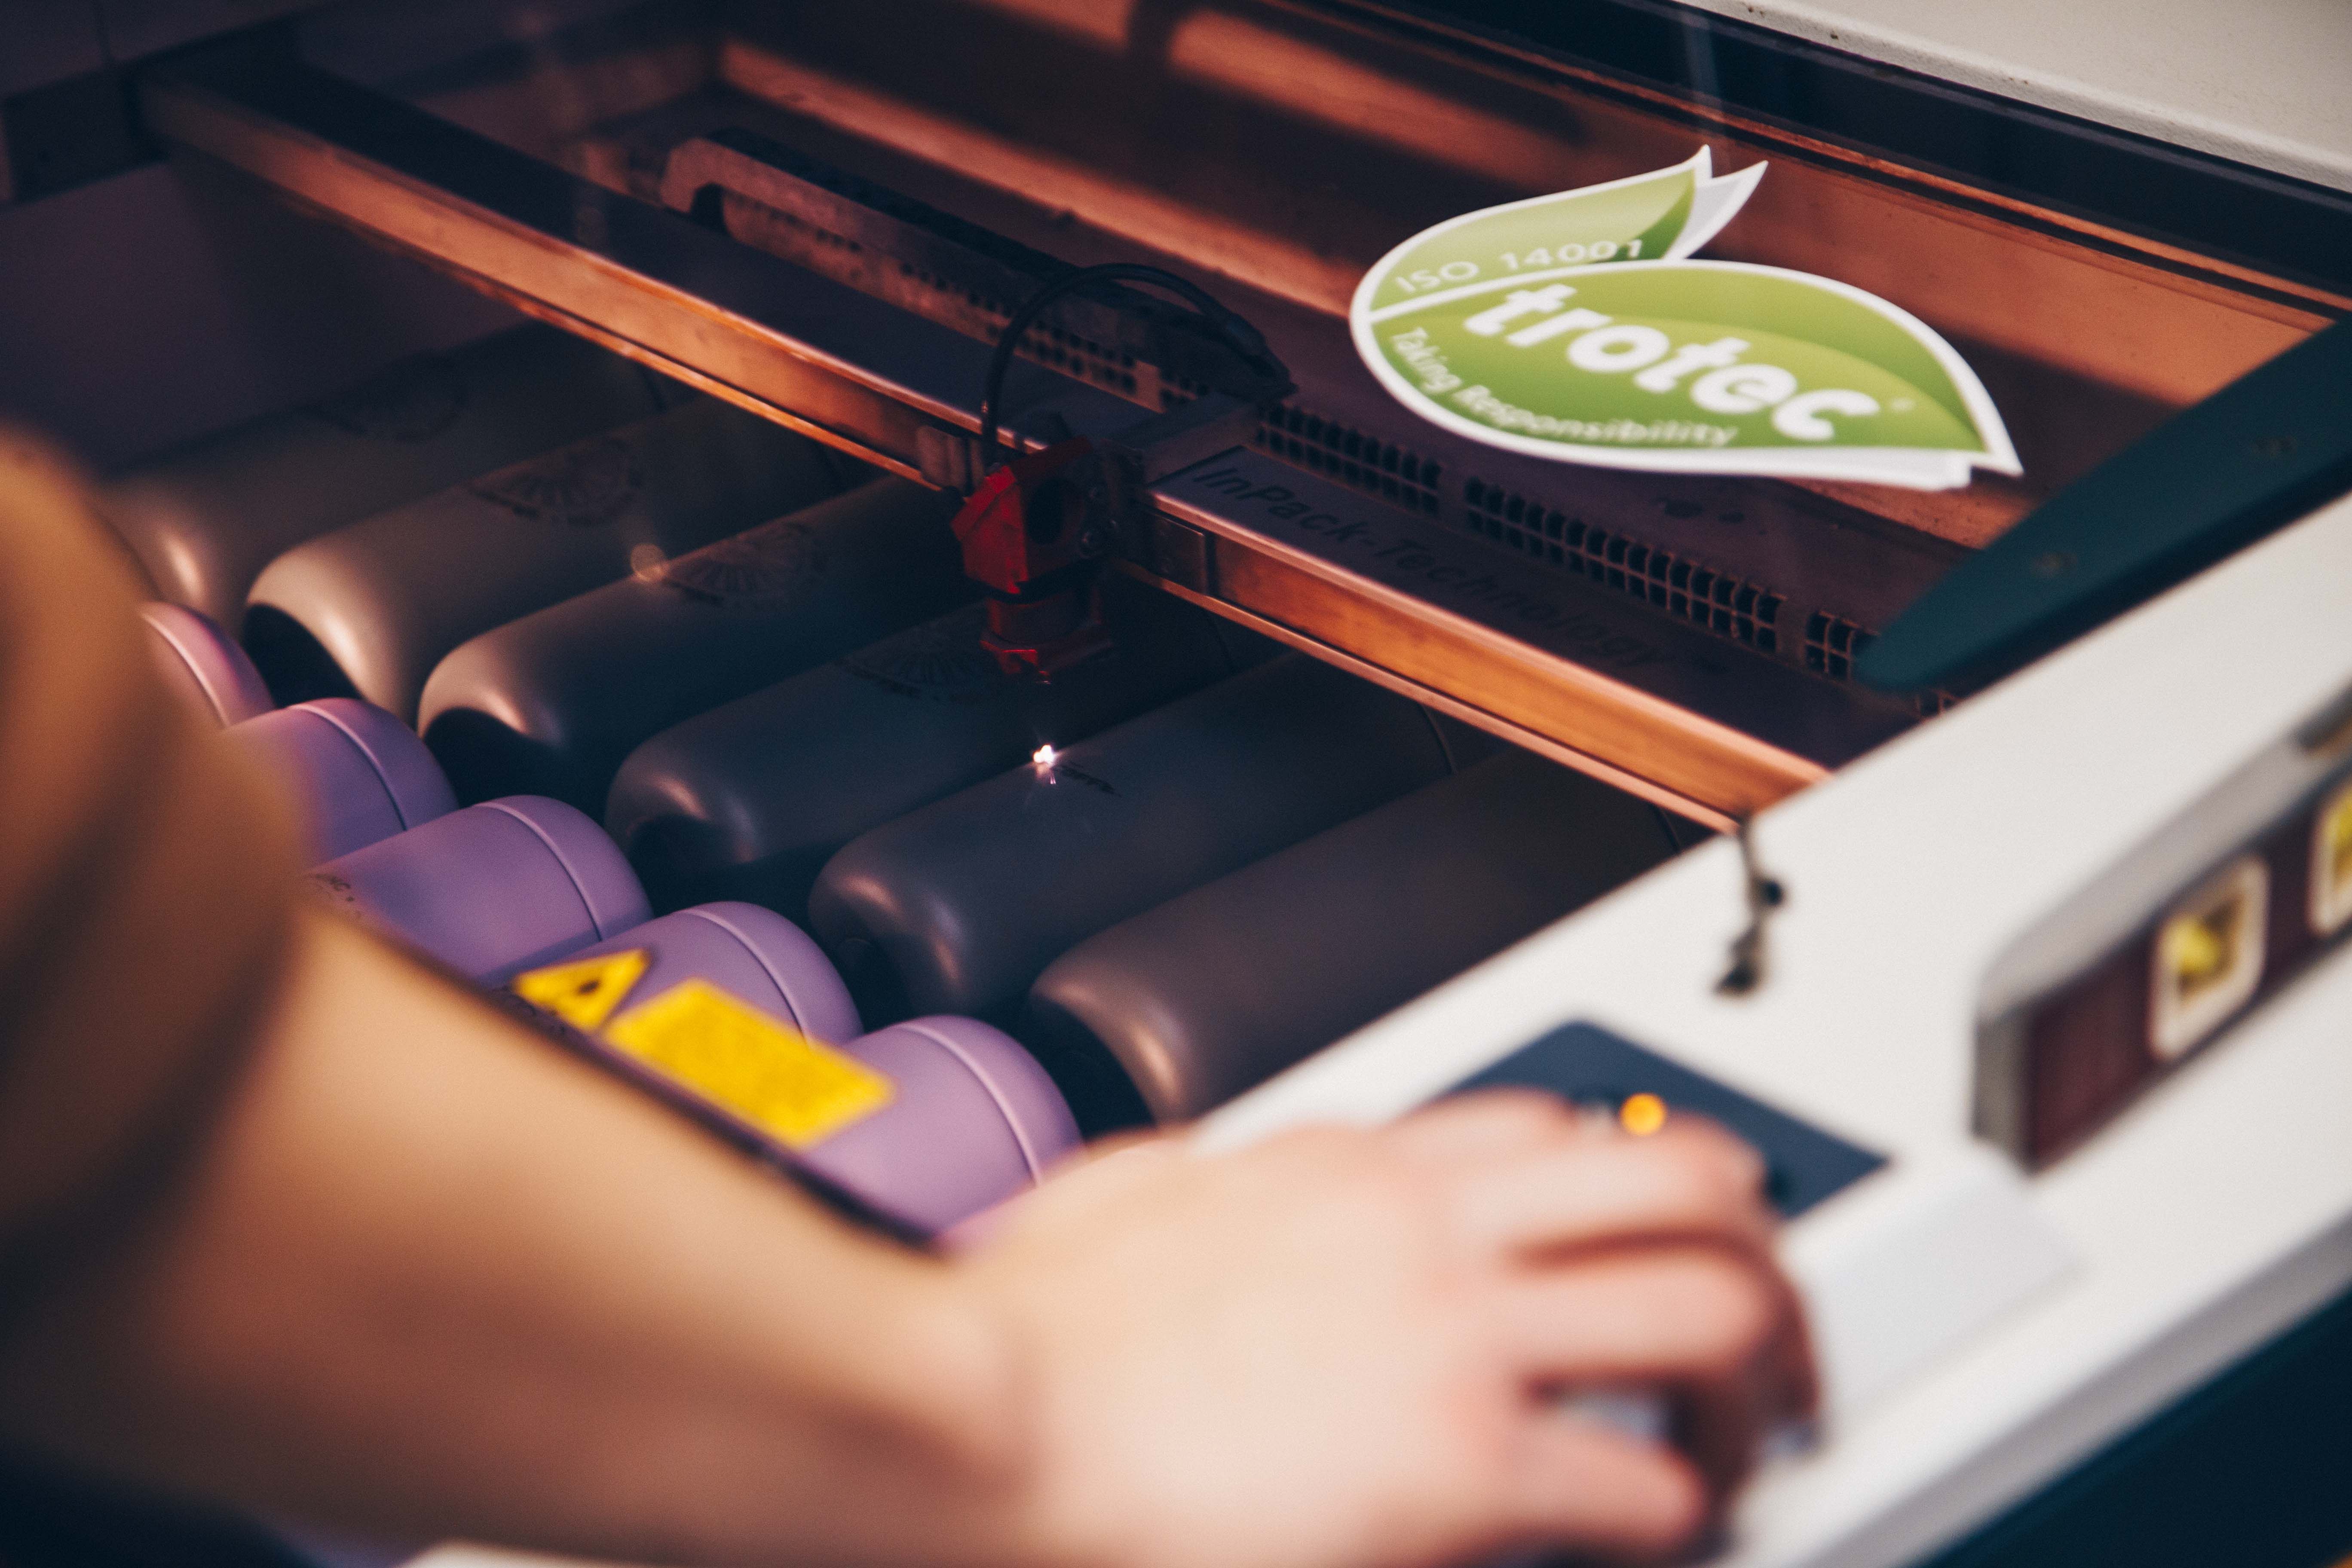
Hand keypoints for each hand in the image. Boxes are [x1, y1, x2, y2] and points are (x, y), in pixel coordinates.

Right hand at [955, 1092, 1811, 1567]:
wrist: (977, 1412)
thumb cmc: (1023, 1328)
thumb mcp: (1122, 1195)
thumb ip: (1187, 1183)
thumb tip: (1188, 1184)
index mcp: (1350, 1164)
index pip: (1552, 1128)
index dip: (1624, 1186)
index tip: (1636, 1242)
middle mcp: (1430, 1227)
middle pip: (1683, 1183)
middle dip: (1759, 1254)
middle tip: (1770, 1331)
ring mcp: (1457, 1340)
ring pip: (1709, 1308)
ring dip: (1755, 1380)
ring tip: (1751, 1436)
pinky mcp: (1464, 1469)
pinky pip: (1649, 1486)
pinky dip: (1676, 1517)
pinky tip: (1648, 1537)